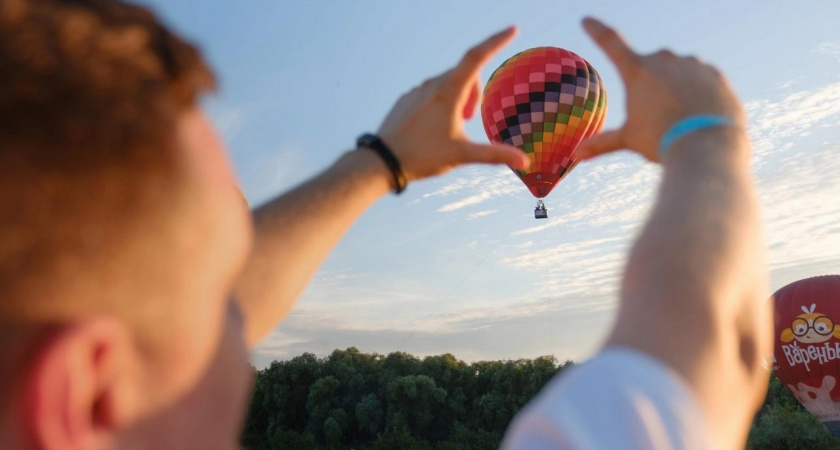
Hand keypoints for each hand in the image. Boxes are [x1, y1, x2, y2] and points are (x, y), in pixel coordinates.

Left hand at [377, 27, 529, 181]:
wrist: (382, 161)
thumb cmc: (422, 157)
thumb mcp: (462, 155)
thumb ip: (494, 154)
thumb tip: (524, 161)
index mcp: (448, 91)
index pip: (477, 57)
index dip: (496, 41)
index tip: (513, 30)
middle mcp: (431, 85)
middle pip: (465, 75)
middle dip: (475, 92)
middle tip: (472, 119)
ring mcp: (416, 91)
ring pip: (447, 83)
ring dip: (459, 97)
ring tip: (455, 125)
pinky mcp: (406, 100)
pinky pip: (430, 92)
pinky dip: (442, 102)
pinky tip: (435, 126)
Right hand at [577, 17, 745, 161]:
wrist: (707, 145)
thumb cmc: (661, 141)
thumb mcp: (630, 140)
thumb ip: (603, 143)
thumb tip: (576, 155)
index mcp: (637, 71)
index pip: (610, 43)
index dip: (597, 31)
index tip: (587, 20)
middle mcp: (664, 60)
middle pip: (650, 67)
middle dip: (651, 84)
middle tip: (656, 113)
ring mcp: (692, 64)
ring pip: (678, 72)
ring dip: (676, 88)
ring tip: (680, 118)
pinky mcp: (715, 73)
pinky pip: (701, 79)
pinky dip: (698, 92)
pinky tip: (699, 113)